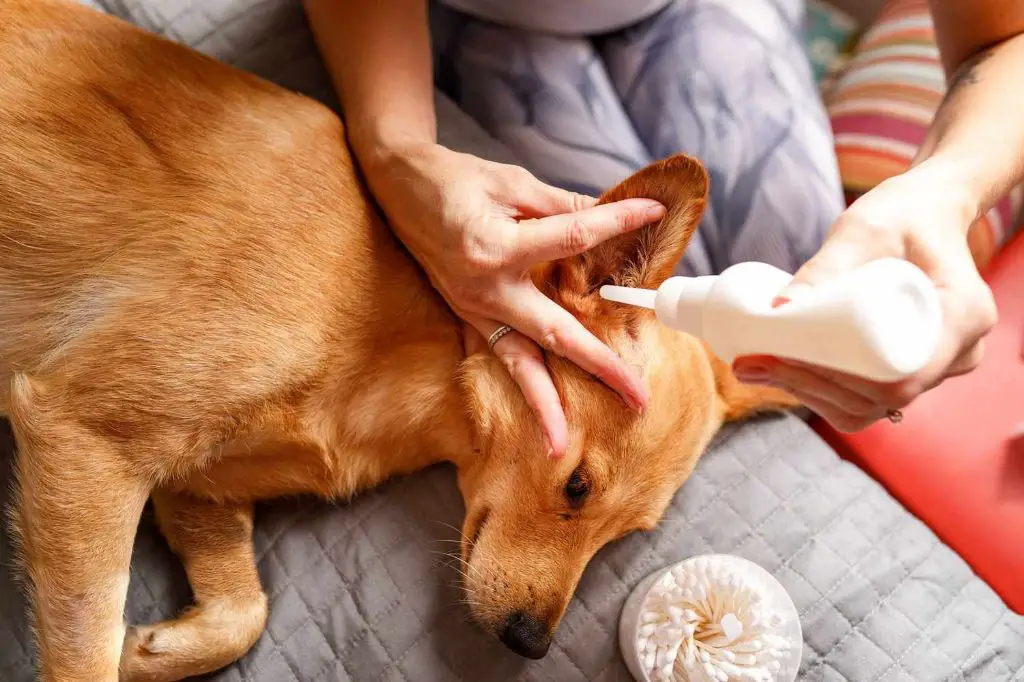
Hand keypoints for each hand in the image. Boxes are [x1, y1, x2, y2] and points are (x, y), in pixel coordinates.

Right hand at [362, 142, 665, 455]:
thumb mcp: (510, 181)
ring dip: (545, 407)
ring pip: (517, 365)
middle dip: (599, 367)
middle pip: (554, 335)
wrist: (396, 186)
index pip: (572, 238)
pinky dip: (522, 385)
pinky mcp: (467, 316)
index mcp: (495, 248)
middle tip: (637, 396)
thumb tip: (610, 216)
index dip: (615, 223)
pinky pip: (500, 356)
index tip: (651, 212)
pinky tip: (541, 414)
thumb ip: (560, 206)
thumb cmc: (452, 178)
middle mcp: (484, 290)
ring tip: (565, 447)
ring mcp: (473, 309)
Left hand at [732, 163, 996, 430]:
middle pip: (877, 398)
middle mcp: (959, 352)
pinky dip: (821, 392)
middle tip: (752, 362)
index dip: (835, 380)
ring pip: (868, 405)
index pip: (899, 379)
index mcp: (963, 317)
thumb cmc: (901, 213)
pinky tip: (780, 373)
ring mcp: (937, 367)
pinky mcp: (912, 369)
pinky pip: (867, 399)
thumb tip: (777, 308)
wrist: (925, 213)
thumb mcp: (863, 231)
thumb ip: (825, 266)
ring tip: (756, 364)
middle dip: (807, 386)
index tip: (781, 359)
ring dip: (808, 393)